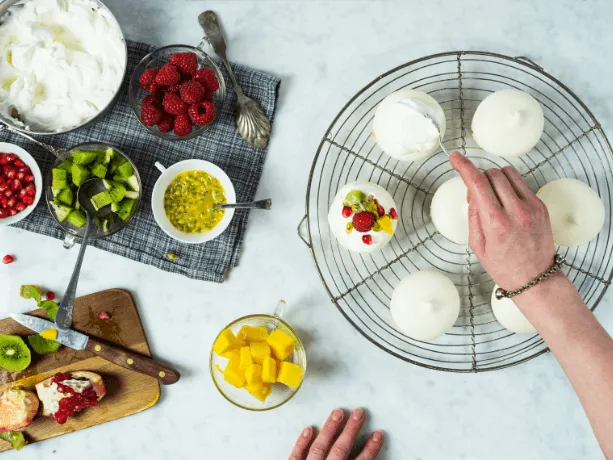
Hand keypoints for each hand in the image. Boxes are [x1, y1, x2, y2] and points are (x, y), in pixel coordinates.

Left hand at [289, 408, 383, 459]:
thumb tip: (363, 455)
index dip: (370, 449)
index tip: (378, 434)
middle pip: (341, 450)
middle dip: (351, 430)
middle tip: (359, 412)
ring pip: (320, 447)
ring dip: (330, 429)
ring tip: (338, 412)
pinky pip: (296, 456)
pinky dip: (302, 443)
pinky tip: (309, 428)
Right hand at [450, 152, 556, 290]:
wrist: (535, 278)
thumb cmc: (504, 266)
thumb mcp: (477, 245)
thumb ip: (473, 214)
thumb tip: (472, 191)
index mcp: (496, 223)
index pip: (477, 183)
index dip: (463, 166)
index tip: (455, 158)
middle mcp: (516, 211)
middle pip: (492, 174)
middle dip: (479, 178)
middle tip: (476, 196)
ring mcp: (532, 207)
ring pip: (508, 173)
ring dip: (495, 179)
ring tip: (492, 198)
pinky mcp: (541, 205)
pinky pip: (521, 183)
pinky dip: (509, 186)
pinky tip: (506, 202)